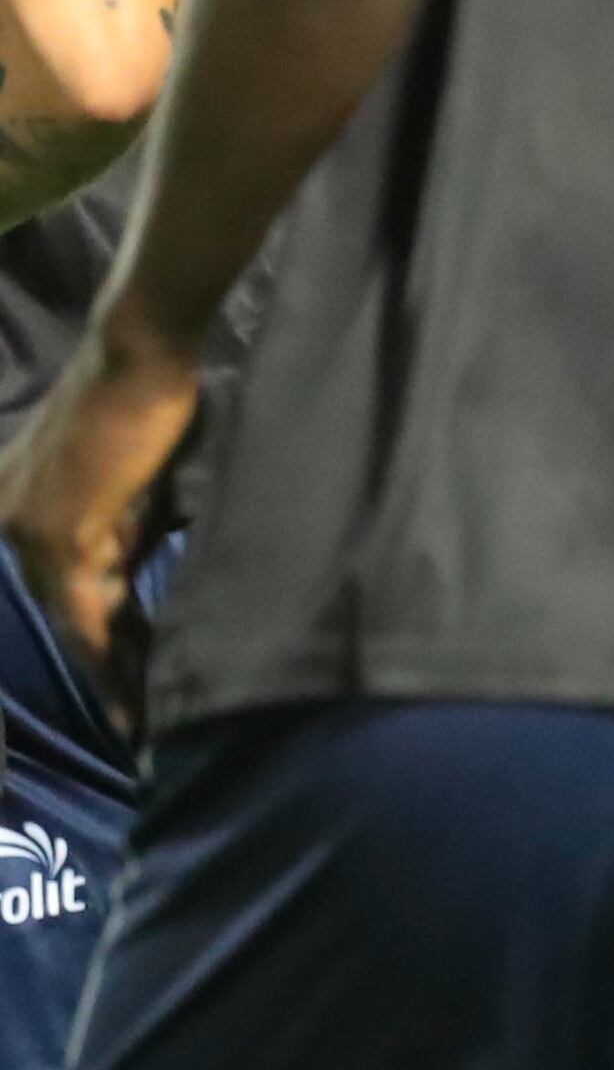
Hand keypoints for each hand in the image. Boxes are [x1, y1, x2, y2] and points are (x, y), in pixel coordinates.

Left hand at [0, 315, 199, 706]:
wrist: (138, 352)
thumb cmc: (143, 399)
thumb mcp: (127, 478)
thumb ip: (120, 529)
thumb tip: (130, 578)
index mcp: (17, 504)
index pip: (55, 588)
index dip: (91, 637)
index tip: (117, 680)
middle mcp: (8, 519)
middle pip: (58, 610)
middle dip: (101, 662)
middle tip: (131, 715)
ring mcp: (27, 527)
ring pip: (69, 618)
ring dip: (107, 669)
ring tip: (134, 716)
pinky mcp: (56, 534)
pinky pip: (82, 609)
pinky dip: (107, 652)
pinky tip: (129, 687)